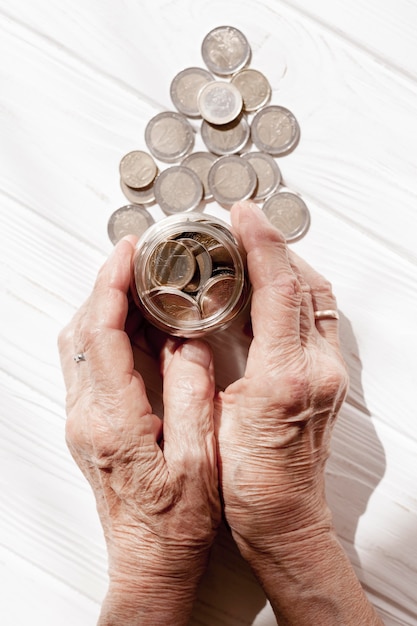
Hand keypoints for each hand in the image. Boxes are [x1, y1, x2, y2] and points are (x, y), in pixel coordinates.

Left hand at [58, 237, 219, 625]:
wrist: (149, 560)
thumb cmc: (174, 522)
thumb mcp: (198, 459)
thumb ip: (192, 394)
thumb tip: (189, 343)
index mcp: (114, 422)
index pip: (102, 335)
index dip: (111, 287)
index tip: (126, 254)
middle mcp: (88, 417)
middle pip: (81, 332)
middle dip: (104, 287)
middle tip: (134, 261)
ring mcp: (83, 421)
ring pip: (79, 345)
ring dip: (103, 308)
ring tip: (137, 286)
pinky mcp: (88, 425)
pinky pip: (88, 364)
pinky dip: (106, 333)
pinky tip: (135, 329)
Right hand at [215, 201, 347, 544]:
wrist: (286, 515)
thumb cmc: (253, 482)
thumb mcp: (216, 422)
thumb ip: (205, 373)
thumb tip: (188, 337)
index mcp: (285, 378)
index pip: (281, 289)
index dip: (261, 245)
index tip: (242, 215)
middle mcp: (317, 369)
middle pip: (307, 284)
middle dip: (276, 247)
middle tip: (243, 228)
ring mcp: (328, 372)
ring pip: (317, 298)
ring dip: (288, 266)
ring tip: (254, 252)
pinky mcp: (328, 377)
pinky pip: (318, 317)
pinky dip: (295, 292)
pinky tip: (270, 292)